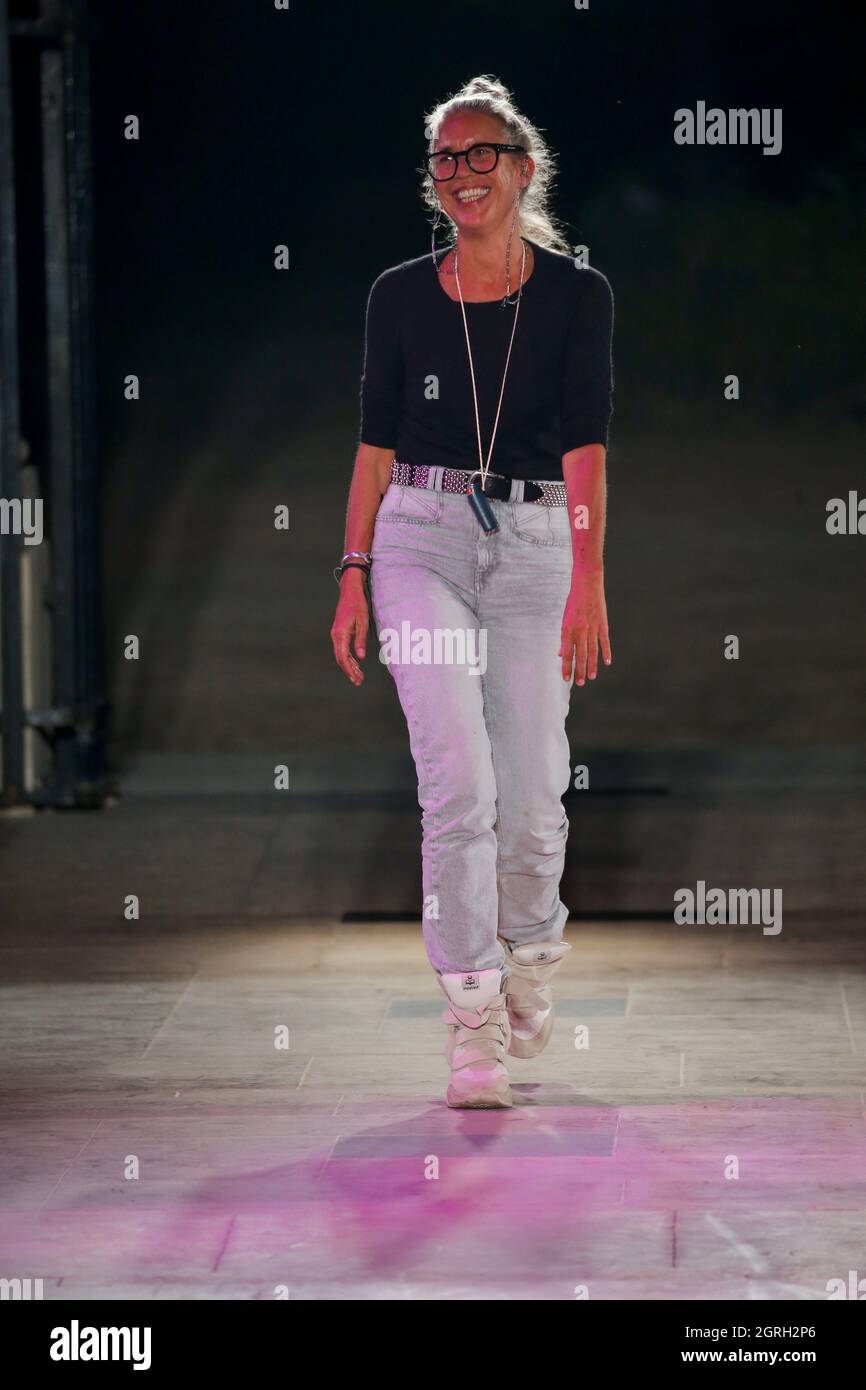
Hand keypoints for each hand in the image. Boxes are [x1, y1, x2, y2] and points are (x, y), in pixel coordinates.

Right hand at [330, 570, 368, 685]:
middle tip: (358, 681)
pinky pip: (342, 649)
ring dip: (349, 666)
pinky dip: (348, 658)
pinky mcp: (339, 633)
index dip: (349, 669)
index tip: (356, 678)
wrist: (349, 592)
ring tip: (358, 676)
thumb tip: (361, 657)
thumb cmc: (357, 605)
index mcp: (340, 634)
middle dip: (349, 671)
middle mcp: (335, 636)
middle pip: (340, 659)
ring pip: (340, 655)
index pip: (343, 657)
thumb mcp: (363, 622)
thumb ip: (360, 640)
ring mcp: (336, 634)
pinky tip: (355, 664)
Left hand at [560, 568, 610, 684]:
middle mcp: (580, 630)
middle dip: (579, 671)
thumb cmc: (573, 602)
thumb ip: (564, 638)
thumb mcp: (564, 618)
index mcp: (567, 629)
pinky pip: (604, 641)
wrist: (587, 584)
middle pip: (580, 655)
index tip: (566, 679)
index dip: (566, 667)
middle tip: (579, 683)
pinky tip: (607, 663)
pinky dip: (606, 652)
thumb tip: (561, 654)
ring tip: (591, 677)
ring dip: (591, 666)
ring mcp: (592, 628)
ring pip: (592, 651)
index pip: (566, 653)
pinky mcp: (603, 624)